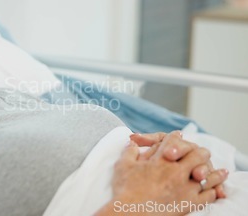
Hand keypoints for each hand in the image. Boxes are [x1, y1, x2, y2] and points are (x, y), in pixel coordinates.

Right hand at [99, 137, 226, 215]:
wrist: (131, 213)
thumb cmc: (125, 190)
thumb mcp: (123, 166)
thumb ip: (129, 152)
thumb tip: (131, 144)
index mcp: (161, 160)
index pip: (173, 140)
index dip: (175, 137)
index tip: (177, 136)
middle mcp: (176, 171)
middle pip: (197, 154)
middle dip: (198, 151)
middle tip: (200, 153)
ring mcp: (185, 188)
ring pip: (208, 175)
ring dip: (213, 171)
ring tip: (220, 171)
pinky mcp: (190, 203)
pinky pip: (208, 195)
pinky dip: (213, 190)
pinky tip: (215, 190)